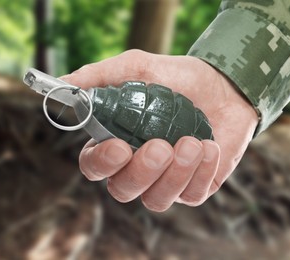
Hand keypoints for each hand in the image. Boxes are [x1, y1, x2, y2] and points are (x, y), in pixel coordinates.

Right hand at [60, 49, 258, 211]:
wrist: (224, 86)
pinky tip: (209, 147)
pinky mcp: (194, 187)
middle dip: (141, 172)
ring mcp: (166, 181)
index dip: (102, 163)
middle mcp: (138, 168)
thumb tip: (65, 81)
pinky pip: (191, 195)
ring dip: (174, 174)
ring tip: (193, 142)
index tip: (120, 147)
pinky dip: (201, 173)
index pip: (94, 166)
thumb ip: (101, 76)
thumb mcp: (138, 68)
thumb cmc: (177, 79)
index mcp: (117, 142)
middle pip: (122, 190)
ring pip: (155, 200)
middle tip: (160, 146)